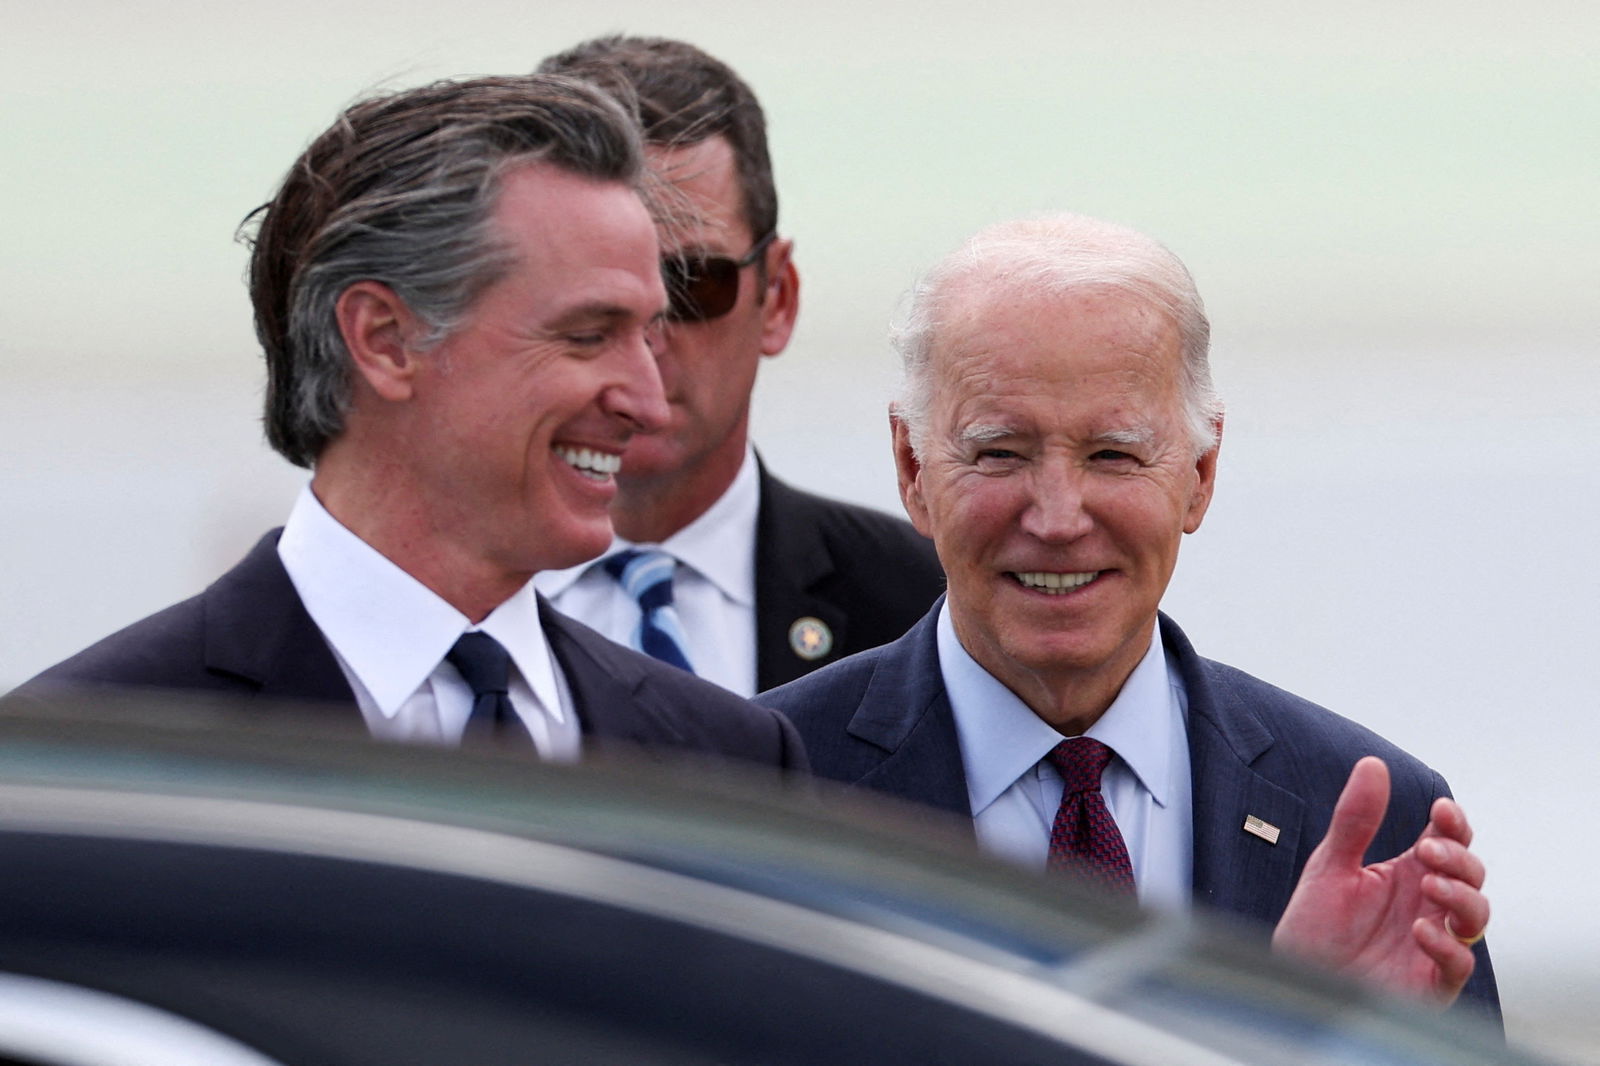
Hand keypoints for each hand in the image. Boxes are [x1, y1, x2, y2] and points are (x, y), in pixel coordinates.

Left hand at [1271, 756, 1488, 1005]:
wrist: (1294, 980)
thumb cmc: (1314, 926)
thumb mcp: (1330, 865)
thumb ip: (1354, 818)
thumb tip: (1373, 763)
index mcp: (1407, 872)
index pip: (1449, 840)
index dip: (1455, 823)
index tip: (1441, 809)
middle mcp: (1426, 905)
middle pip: (1471, 873)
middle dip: (1457, 856)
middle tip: (1426, 850)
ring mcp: (1432, 943)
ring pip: (1477, 916)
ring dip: (1460, 896)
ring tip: (1428, 885)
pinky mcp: (1429, 982)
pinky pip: (1459, 964)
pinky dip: (1447, 945)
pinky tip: (1421, 929)